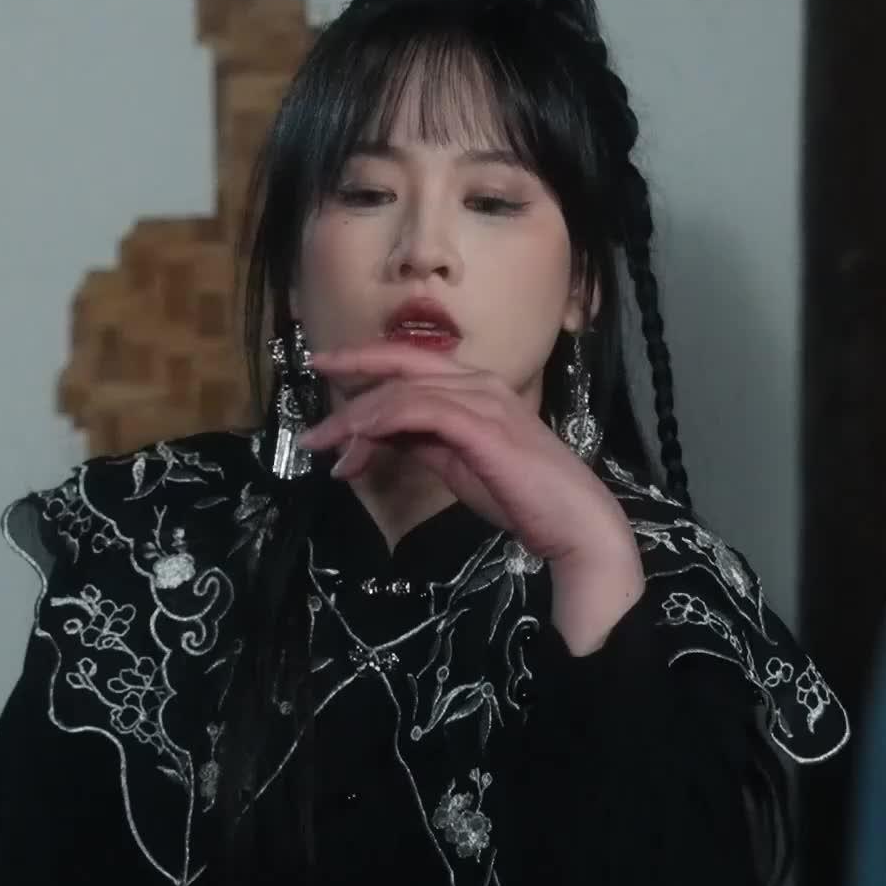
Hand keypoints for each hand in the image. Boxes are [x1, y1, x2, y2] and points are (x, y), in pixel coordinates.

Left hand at [299, 345, 645, 649]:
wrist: (574, 524)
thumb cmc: (524, 498)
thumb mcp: (459, 464)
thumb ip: (424, 441)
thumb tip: (382, 434)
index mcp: (477, 387)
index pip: (411, 363)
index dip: (365, 361)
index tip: (326, 371)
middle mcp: (479, 383)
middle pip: (400, 364)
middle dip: (349, 372)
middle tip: (310, 389)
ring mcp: (482, 401)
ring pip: (401, 391)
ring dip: (355, 418)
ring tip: (326, 447)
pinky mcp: (481, 426)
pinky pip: (417, 410)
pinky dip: (380, 422)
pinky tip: (357, 442)